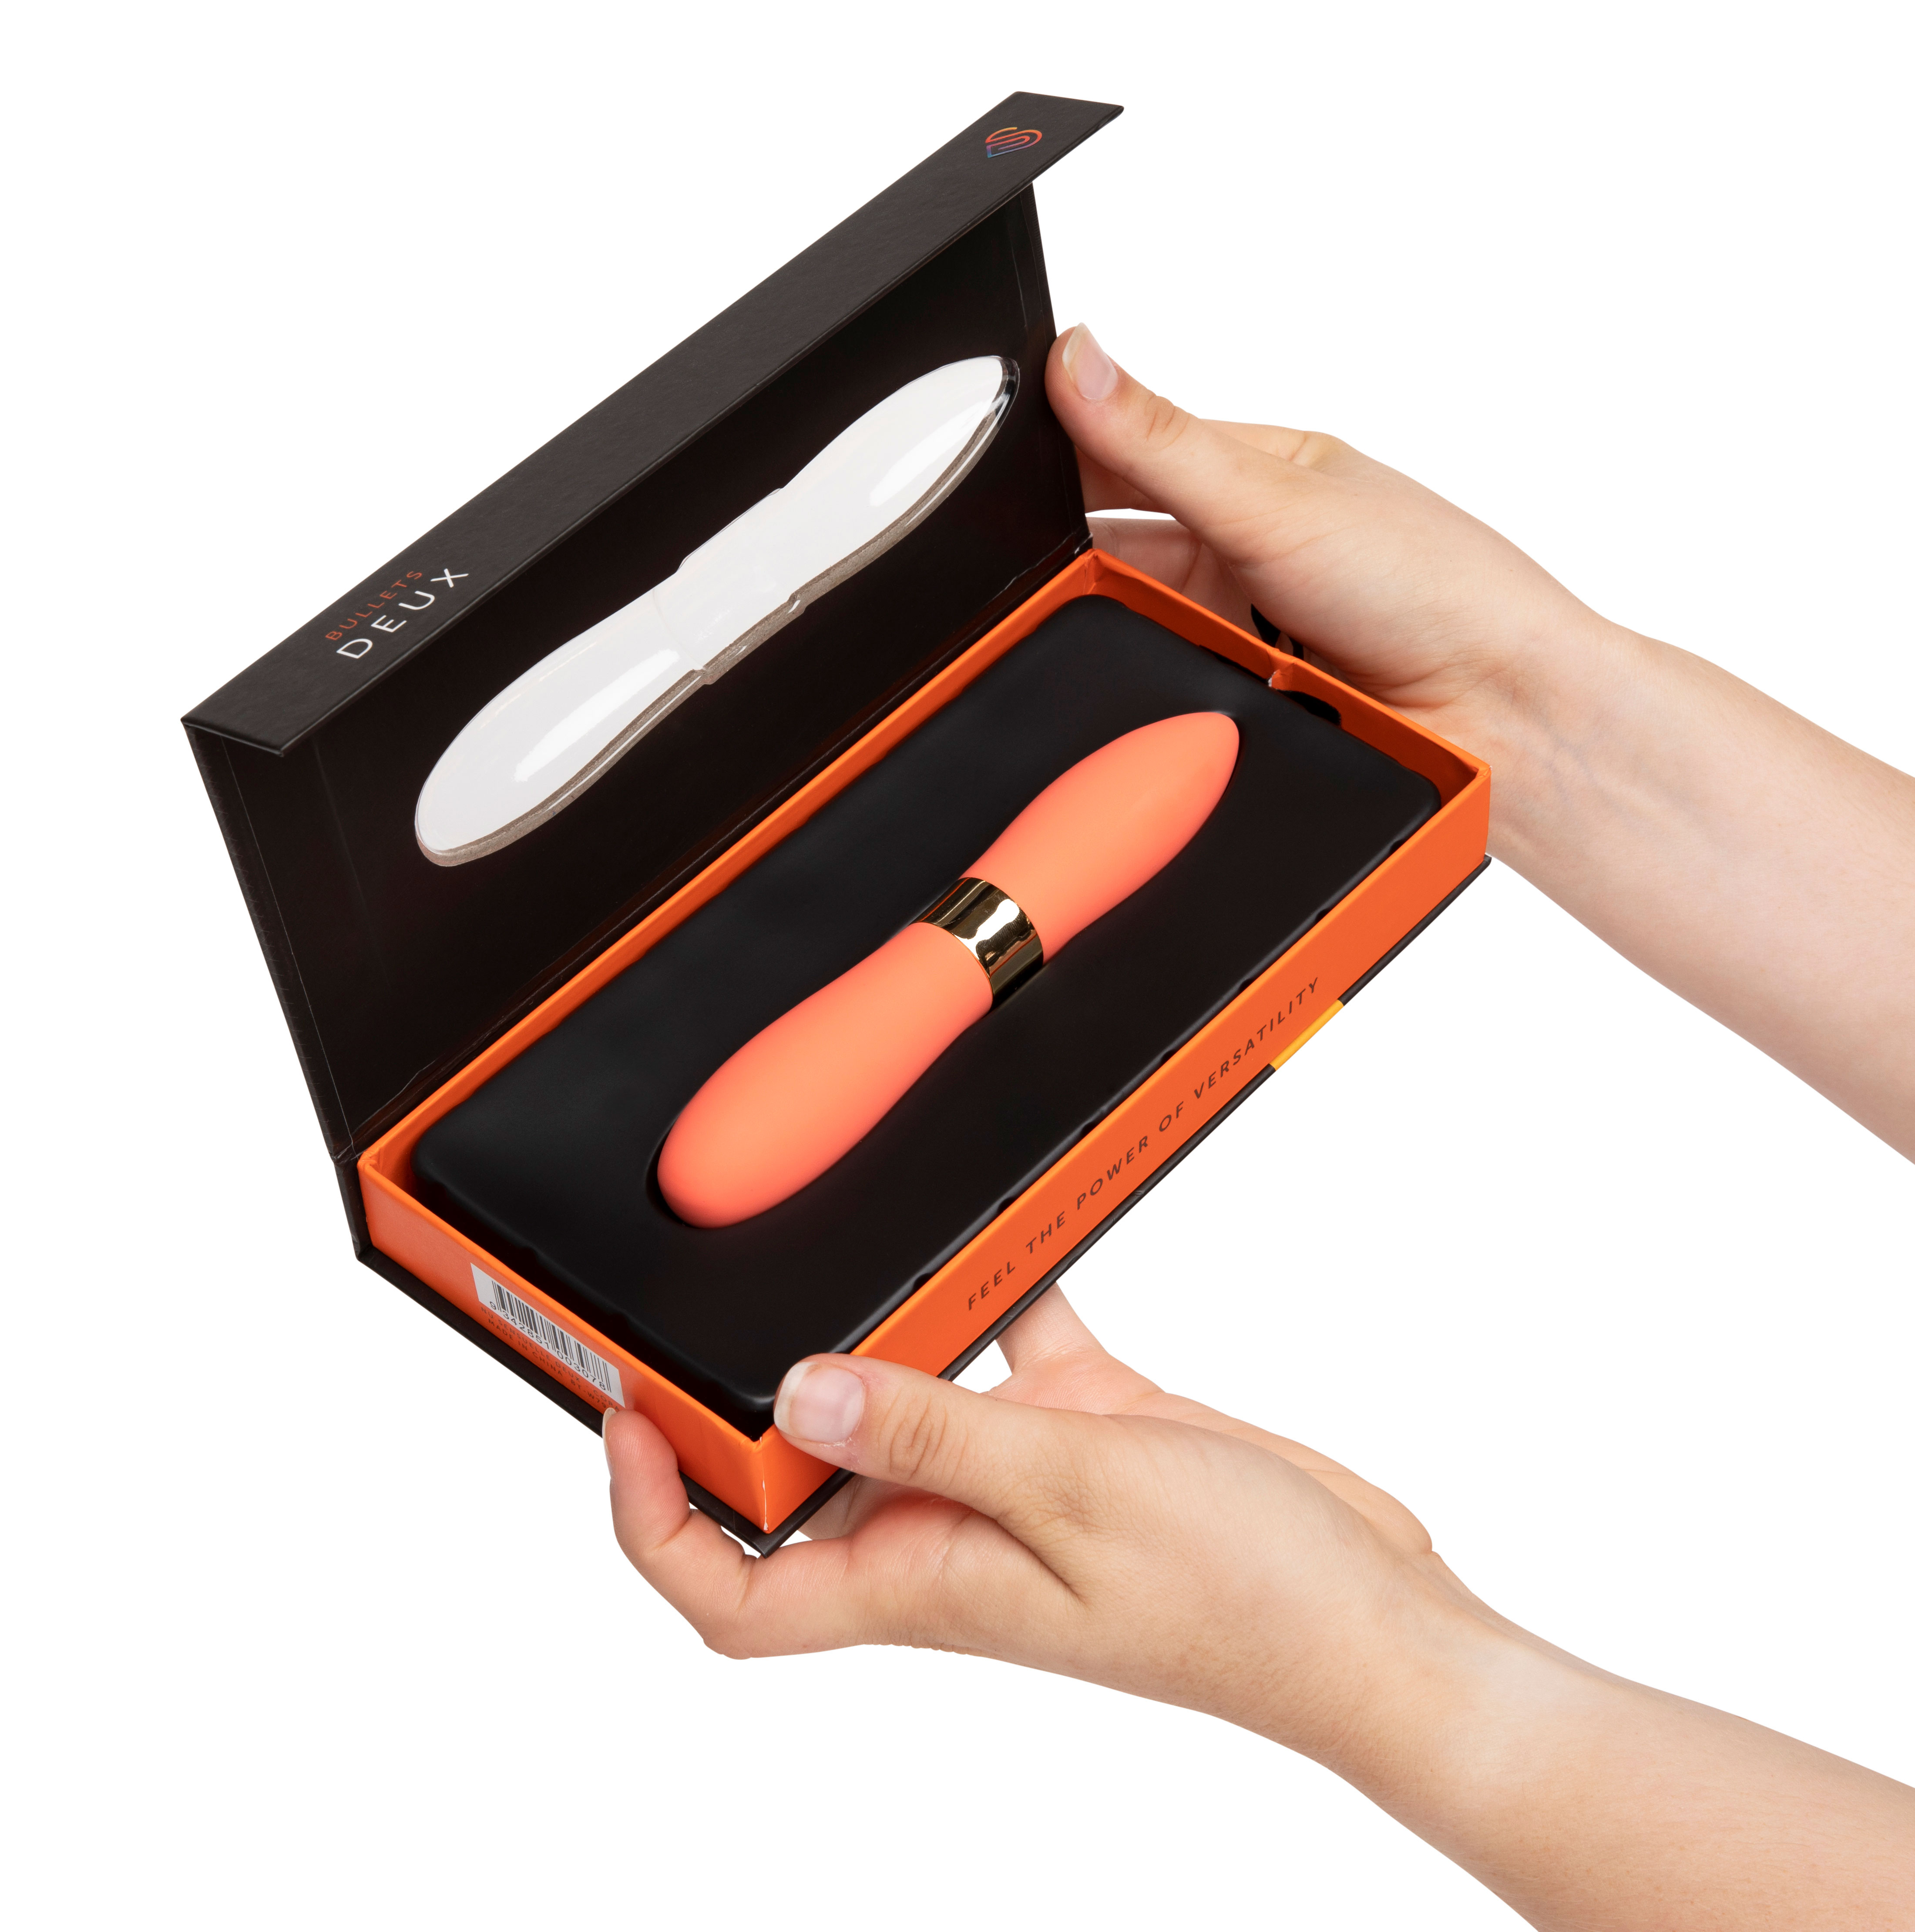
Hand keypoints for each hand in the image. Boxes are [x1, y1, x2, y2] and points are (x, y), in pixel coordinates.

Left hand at [604, 1288, 1496, 1762]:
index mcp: (923, 1578)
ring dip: (873, 1325)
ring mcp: (1017, 1479)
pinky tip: (1009, 1223)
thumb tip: (796, 1396)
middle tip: (715, 1285)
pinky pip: (1013, 1342)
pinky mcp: (1086, 1428)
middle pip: (801, 1477)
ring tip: (848, 1236)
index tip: (629, 1421)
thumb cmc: (1244, 1602)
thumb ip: (933, 1435)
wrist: (1369, 1619)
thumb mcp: (1071, 1494)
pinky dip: (1002, 1284)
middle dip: (749, 1394)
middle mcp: (950, 1530)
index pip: (734, 1590)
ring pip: (902, 1393)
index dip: (654, 1521)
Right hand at [1046, 323, 1618, 773]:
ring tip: (1138, 635)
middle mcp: (1235, 549)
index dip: (1055, 458)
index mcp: (1250, 472)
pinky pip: (1155, 694)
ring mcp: (1230, 628)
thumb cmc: (1433, 587)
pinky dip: (1151, 693)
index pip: (1119, 451)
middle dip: (1078, 564)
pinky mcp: (1229, 703)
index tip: (998, 469)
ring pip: (1124, 630)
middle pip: (1108, 550)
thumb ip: (1163, 439)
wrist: (1501, 716)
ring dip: (1120, 634)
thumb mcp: (1278, 496)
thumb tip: (1075, 356)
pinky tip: (1159, 688)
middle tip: (1053, 576)